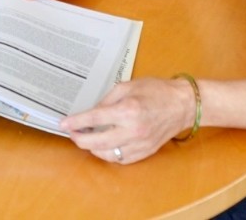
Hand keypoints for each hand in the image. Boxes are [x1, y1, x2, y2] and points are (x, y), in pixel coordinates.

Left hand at [62, 77, 195, 164]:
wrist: (182, 104)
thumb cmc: (156, 91)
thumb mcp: (127, 86)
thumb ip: (107, 100)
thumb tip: (91, 113)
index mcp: (127, 110)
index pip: (94, 120)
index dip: (75, 122)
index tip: (63, 124)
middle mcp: (133, 130)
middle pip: (97, 142)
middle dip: (80, 139)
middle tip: (72, 133)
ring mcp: (140, 144)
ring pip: (108, 154)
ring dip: (93, 148)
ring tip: (87, 139)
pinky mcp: (145, 152)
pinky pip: (121, 159)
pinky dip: (110, 154)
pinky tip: (105, 145)